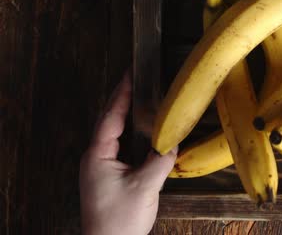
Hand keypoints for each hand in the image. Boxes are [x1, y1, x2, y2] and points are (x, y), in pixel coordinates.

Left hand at [79, 72, 176, 234]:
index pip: (110, 117)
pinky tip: (143, 133)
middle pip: (109, 122)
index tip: (130, 74)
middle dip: (122, 101)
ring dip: (126, 117)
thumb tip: (172, 144)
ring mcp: (100, 168)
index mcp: (98, 155)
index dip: (122, 94)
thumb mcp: (145, 186)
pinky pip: (119, 148)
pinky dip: (130, 135)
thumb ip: (161, 160)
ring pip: (113, 135)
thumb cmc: (119, 221)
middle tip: (136, 81)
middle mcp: (95, 158)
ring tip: (140, 99)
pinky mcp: (108, 177)